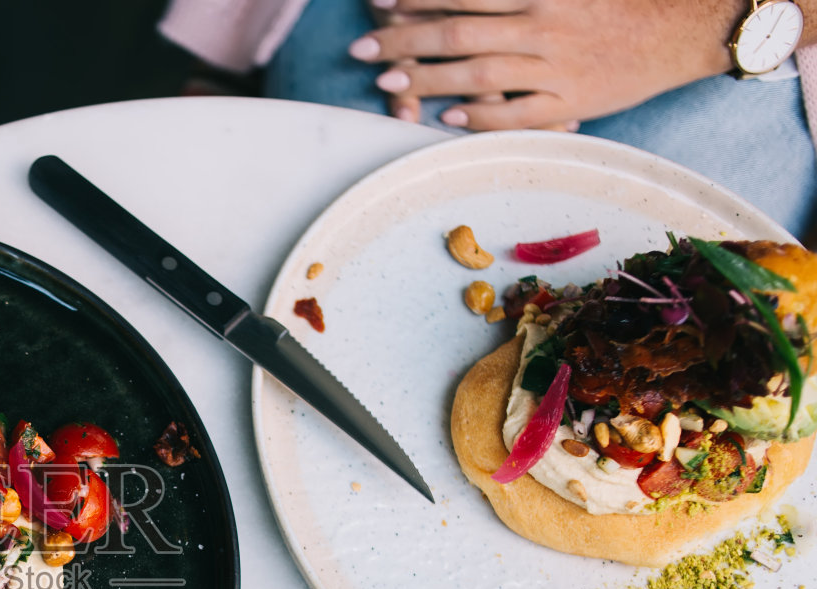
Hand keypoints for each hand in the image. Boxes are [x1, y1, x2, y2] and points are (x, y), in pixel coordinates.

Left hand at [349, 0, 744, 130]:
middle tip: (362, 48)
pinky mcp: (572, 100)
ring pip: (479, 74)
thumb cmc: (617, 3)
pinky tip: (448, 119)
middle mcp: (543, 24)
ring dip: (429, 79)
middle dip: (405, 40)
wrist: (685, 27)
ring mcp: (556, 66)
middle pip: (459, 33)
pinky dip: (481, 116)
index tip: (380, 1)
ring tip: (388, 83)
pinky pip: (518, 113)